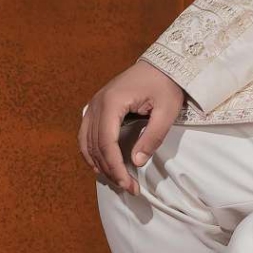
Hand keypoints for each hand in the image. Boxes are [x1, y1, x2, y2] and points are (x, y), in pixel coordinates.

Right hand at [78, 60, 185, 194]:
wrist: (161, 65)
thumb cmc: (165, 85)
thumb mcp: (167, 111)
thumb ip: (152, 137)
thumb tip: (136, 162)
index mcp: (112, 103)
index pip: (106, 143)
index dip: (115, 167)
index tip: (127, 184)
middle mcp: (96, 104)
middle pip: (95, 145)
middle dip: (110, 170)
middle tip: (128, 187)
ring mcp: (93, 105)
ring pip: (86, 142)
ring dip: (99, 164)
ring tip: (117, 180)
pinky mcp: (96, 107)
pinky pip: (86, 134)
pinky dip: (91, 152)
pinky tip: (102, 166)